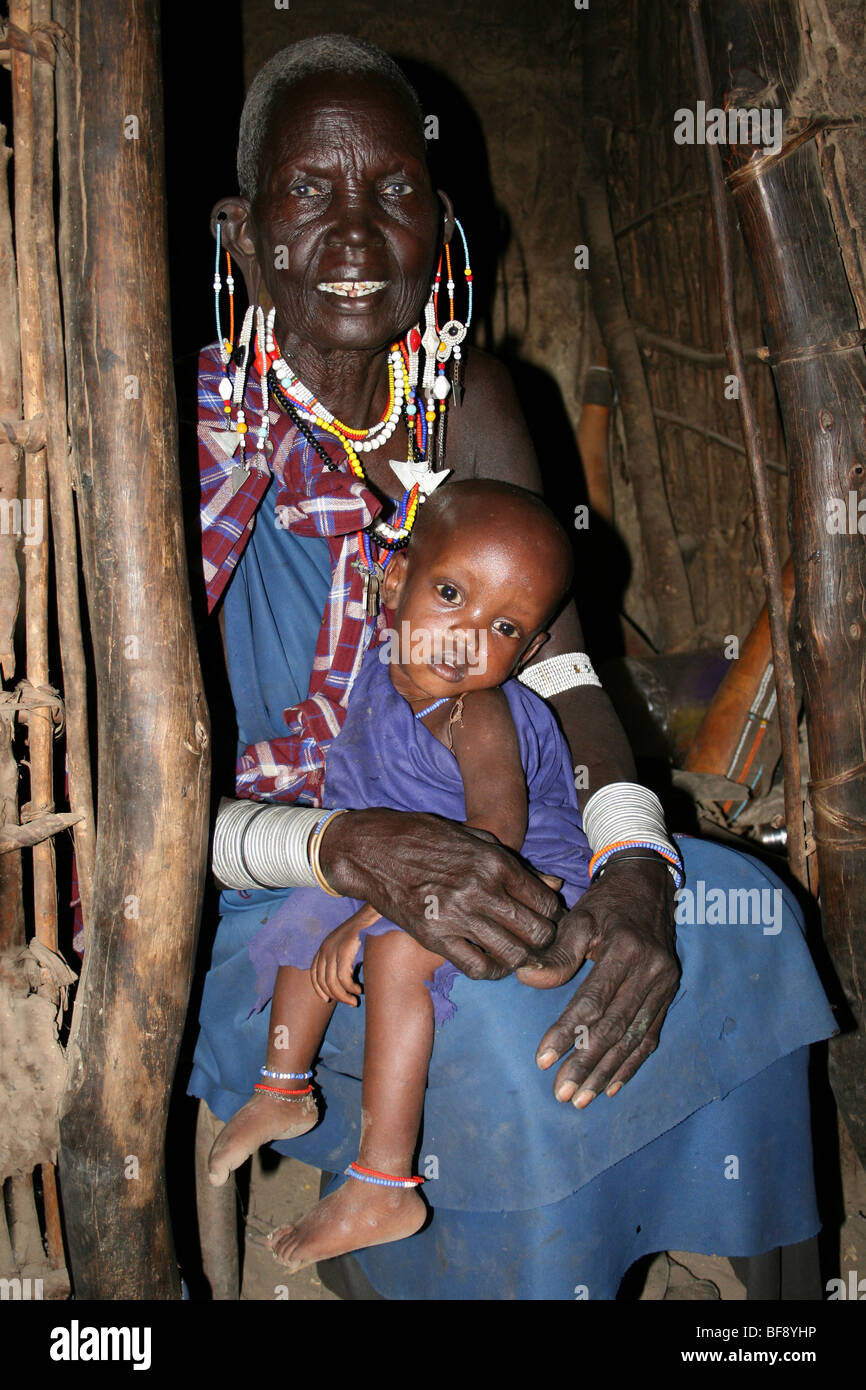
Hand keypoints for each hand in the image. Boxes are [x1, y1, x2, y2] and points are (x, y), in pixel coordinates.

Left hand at [310, 903, 380, 1005]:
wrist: (372, 915)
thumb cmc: (364, 932)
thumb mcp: (347, 945)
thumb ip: (341, 960)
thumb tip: (342, 982)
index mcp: (324, 947)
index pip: (314, 973)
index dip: (318, 989)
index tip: (326, 1000)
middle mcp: (325, 948)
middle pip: (323, 981)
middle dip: (335, 996)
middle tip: (349, 1003)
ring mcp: (334, 949)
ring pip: (332, 982)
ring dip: (344, 995)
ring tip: (354, 1000)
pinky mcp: (345, 950)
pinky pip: (343, 977)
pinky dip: (350, 988)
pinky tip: (359, 989)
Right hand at [318, 809, 561, 979]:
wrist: (373, 849)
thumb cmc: (426, 838)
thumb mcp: (475, 839)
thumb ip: (515, 864)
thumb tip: (554, 885)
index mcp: (494, 862)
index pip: (546, 901)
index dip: (553, 915)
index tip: (546, 919)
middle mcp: (480, 889)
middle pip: (537, 932)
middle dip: (543, 940)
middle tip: (534, 939)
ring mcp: (456, 915)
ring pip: (513, 954)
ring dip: (520, 958)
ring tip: (514, 952)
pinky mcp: (433, 937)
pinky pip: (477, 967)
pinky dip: (491, 971)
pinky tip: (490, 963)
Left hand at [516, 857, 679, 1105]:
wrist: (648, 887)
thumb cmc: (605, 905)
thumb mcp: (578, 920)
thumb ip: (556, 954)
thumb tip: (526, 978)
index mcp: (626, 950)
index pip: (593, 1002)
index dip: (567, 1033)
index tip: (543, 1059)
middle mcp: (651, 971)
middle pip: (615, 1028)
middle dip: (586, 1064)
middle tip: (561, 1093)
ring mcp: (665, 985)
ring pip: (633, 1038)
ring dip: (607, 1072)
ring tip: (582, 1098)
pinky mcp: (669, 994)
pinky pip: (650, 1035)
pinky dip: (631, 1064)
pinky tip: (613, 1086)